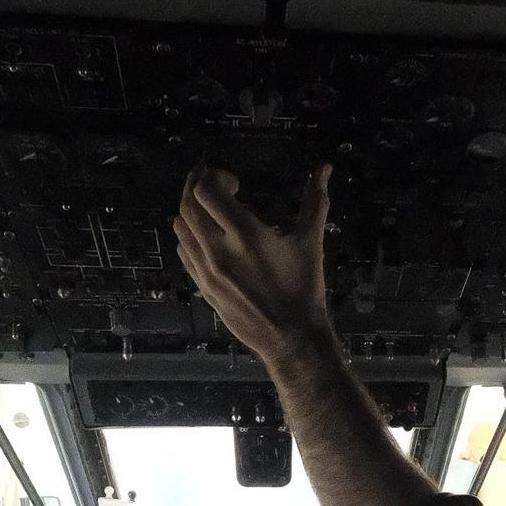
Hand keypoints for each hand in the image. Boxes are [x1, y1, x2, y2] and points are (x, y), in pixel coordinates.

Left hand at [174, 162, 333, 370]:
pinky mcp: (203, 287)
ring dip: (191, 210)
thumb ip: (315, 200)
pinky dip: (190, 236)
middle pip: (187, 203)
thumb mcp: (311, 242)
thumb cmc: (304, 290)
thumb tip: (324, 167)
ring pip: (180, 227)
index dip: (215, 175)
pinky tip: (208, 237)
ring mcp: (207, 271)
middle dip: (197, 185)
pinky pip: (184, 252)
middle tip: (214, 183)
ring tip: (211, 210)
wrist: (292, 338)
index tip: (235, 183)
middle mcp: (219, 251)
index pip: (206, 190)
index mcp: (245, 235)